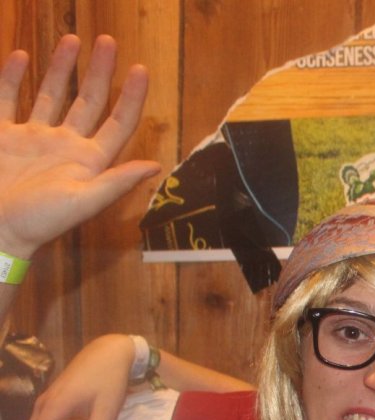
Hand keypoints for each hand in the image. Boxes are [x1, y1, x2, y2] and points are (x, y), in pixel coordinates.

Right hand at [0, 34, 159, 257]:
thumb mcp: (83, 201)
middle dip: (99, 72)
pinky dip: (13, 78)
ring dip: (61, 68)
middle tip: (108, 42)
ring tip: (72, 40)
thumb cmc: (39, 221)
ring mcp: (32, 139)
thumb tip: (155, 165)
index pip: (118, 122)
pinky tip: (22, 56)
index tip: (141, 69)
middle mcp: (64, 145)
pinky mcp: (2, 136)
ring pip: (50, 95)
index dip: (131, 97)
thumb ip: (117, 182)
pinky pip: (7, 100)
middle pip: (88, 101)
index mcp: (88, 160)